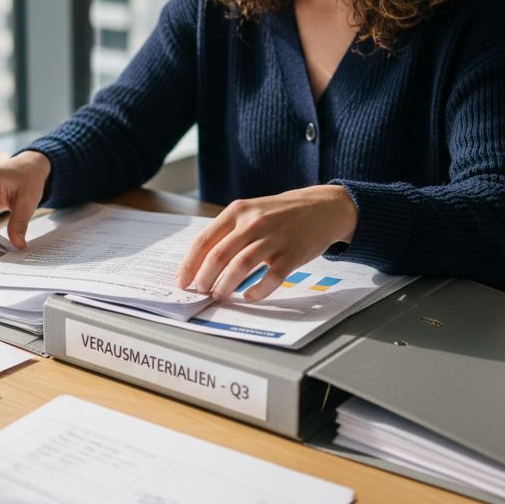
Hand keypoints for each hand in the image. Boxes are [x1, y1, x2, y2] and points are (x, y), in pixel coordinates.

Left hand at [174, 185, 357, 301]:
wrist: (323, 207)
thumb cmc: (281, 213)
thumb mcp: (251, 212)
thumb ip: (229, 232)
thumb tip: (202, 263)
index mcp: (238, 211)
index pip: (204, 240)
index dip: (189, 264)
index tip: (181, 281)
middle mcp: (253, 222)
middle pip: (218, 256)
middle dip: (204, 278)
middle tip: (200, 291)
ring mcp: (274, 238)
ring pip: (240, 266)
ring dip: (225, 286)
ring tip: (219, 295)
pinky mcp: (293, 254)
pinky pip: (271, 278)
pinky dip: (257, 291)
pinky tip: (249, 296)